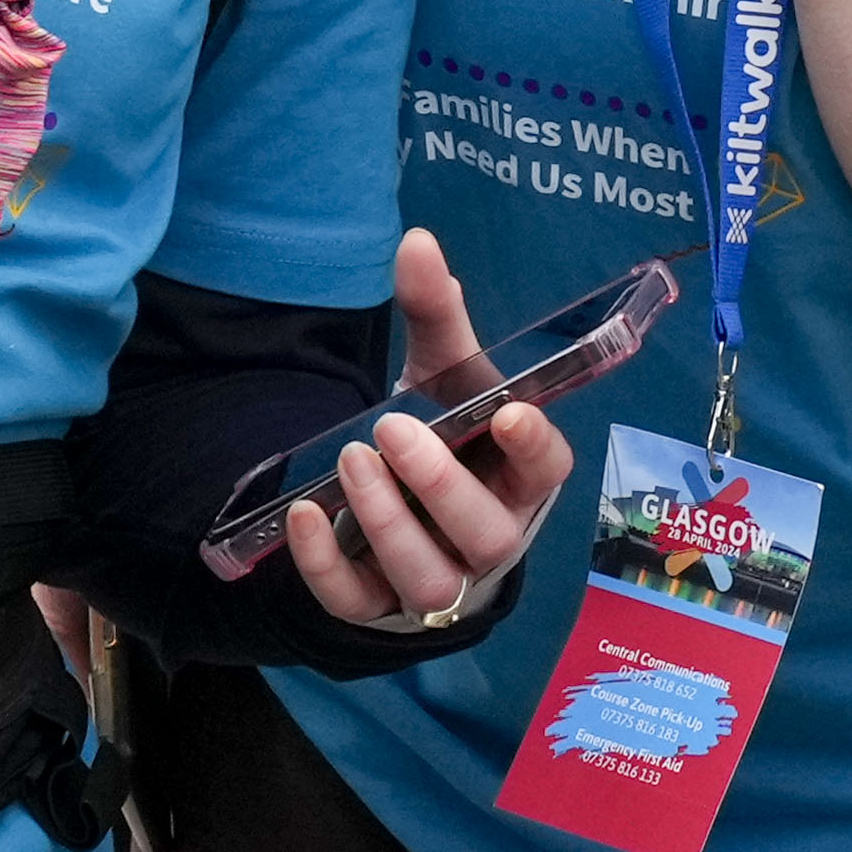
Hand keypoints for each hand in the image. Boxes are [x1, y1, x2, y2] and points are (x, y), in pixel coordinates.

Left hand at [204, 229, 576, 637]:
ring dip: (388, 522)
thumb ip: (436, 315)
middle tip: (390, 429)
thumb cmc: (445, 438)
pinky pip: (356, 603)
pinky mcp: (378, 610)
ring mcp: (437, 583)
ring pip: (429, 578)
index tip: (508, 416)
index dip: (534, 449)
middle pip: (486, 535)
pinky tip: (303, 514)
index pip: (548, 471)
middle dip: (439, 483)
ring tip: (349, 461)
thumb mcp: (444, 376)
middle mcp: (491, 539)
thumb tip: (416, 241)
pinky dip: (324, 565)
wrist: (402, 511)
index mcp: (522, 479)